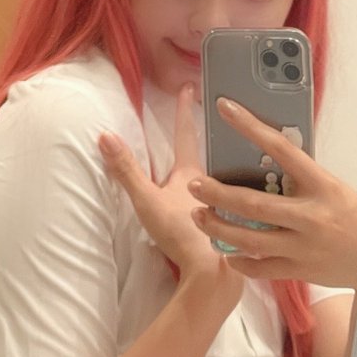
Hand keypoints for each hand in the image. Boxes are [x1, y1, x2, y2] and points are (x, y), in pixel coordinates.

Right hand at [99, 85, 237, 295]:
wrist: (213, 270)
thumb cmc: (181, 232)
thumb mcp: (147, 200)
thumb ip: (127, 170)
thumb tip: (105, 136)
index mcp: (194, 173)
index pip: (185, 134)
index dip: (183, 110)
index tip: (190, 86)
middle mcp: (218, 183)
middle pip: (217, 153)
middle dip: (217, 135)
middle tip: (227, 116)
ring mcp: (232, 203)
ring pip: (234, 178)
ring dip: (235, 165)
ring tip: (242, 154)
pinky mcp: (242, 223)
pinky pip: (244, 201)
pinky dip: (245, 194)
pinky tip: (250, 198)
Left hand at [188, 97, 356, 289]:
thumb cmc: (356, 217)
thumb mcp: (334, 189)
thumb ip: (303, 179)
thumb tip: (268, 159)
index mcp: (322, 185)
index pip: (281, 149)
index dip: (251, 126)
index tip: (226, 109)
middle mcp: (310, 216)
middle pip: (254, 205)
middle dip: (218, 194)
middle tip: (194, 185)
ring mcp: (303, 246)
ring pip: (251, 239)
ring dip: (219, 228)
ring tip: (199, 216)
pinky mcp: (300, 270)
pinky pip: (261, 268)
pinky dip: (240, 260)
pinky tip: (225, 252)